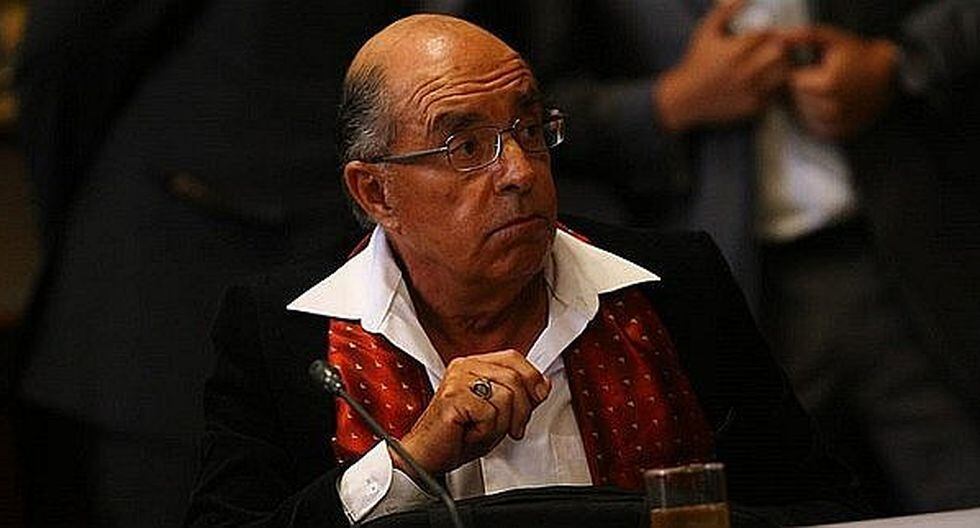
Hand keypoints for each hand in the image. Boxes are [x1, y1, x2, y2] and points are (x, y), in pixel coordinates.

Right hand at [393, 349, 550, 476]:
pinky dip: (486, 431)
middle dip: (522, 409)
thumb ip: (519, 396)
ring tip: (483, 430)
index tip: (538, 396)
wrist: (428, 456)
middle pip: (515, 377)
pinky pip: (490, 412)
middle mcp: (464, 367)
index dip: (532, 377)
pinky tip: (471, 433)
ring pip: (506, 395)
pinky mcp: (453, 397)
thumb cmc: (457, 436)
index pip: (513, 357)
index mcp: (473, 365)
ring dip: (501, 423)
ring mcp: (457, 380)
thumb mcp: (497, 414)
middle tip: (513, 429)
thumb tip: (543, 384)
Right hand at [656, 0, 790, 131]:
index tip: (764, 35)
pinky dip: (773, 85)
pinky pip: (775, 92)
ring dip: (780, 65)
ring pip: (782, 72)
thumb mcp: (705, 33)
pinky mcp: (753, 107)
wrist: (685, 100)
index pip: (767, 34)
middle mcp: (743, 72)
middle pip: (779, 52)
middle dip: (778, 47)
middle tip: (771, 49)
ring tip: (769, 64)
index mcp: (733, 52)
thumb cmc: (696, 62)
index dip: (769, 32)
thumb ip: (724, 12)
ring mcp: (750, 91)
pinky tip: (762, 81)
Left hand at [784, 26, 897, 139]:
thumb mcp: (833, 40)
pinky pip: (815, 126)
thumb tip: (781, 37)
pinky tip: (832, 104)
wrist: (888, 76)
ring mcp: (837, 124)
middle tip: (824, 79)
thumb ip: (806, 36)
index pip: (795, 82)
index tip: (818, 68)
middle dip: (805, 89)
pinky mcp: (839, 133)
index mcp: (828, 85)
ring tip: (829, 91)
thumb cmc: (857, 55)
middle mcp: (833, 108)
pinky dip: (818, 117)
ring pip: (804, 114)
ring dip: (809, 103)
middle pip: (798, 100)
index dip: (804, 73)